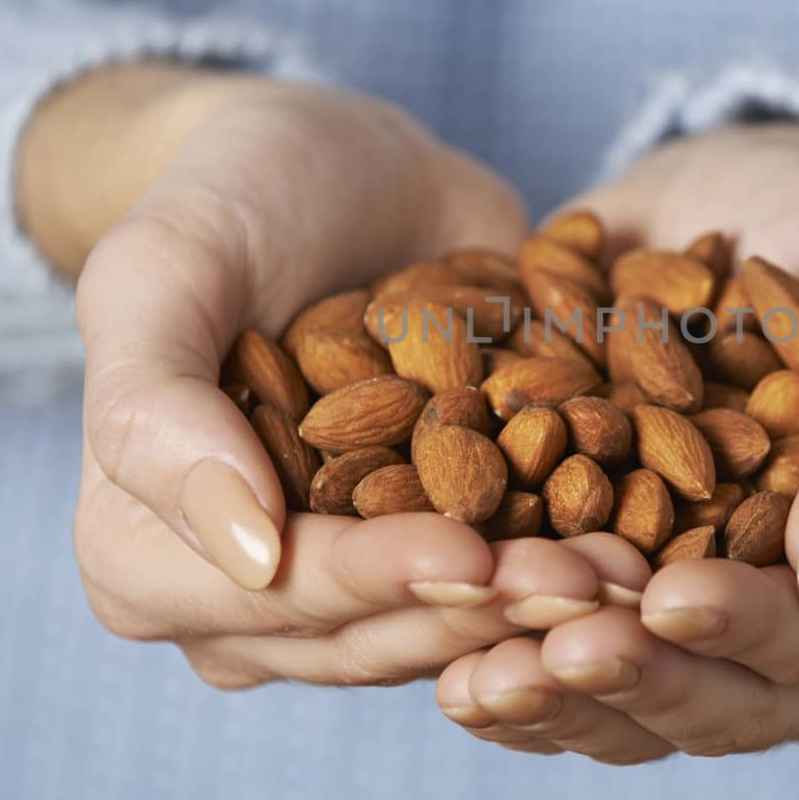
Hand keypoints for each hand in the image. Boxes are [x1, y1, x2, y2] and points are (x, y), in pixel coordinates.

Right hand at [24, 64, 608, 687]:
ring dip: (545, 609)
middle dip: (484, 611)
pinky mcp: (441, 544)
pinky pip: (507, 585)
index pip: (271, 599)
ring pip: (451, 626)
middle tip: (594, 581)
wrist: (339, 166)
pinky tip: (653, 550)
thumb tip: (246, 553)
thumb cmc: (230, 197)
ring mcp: (352, 581)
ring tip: (637, 572)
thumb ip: (155, 406)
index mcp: (145, 556)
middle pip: (371, 633)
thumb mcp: (161, 268)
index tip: (471, 555)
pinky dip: (574, 567)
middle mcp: (248, 598)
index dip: (371, 582)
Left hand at [435, 124, 798, 758]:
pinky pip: (567, 679)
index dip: (755, 632)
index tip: (669, 599)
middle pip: (730, 704)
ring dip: (558, 704)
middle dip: (639, 683)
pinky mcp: (618, 615)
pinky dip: (510, 673)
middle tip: (550, 654)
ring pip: (639, 714)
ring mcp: (709, 639)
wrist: (733, 214)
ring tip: (477, 679)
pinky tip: (446, 667)